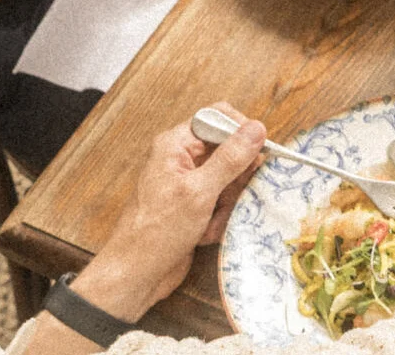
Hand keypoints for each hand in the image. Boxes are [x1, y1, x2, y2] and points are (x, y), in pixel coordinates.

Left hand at [74, 105, 265, 318]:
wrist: (135, 276)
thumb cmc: (158, 232)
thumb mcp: (200, 192)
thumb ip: (231, 158)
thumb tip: (257, 128)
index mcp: (176, 144)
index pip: (218, 118)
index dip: (241, 132)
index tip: (259, 154)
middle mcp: (182, 158)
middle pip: (229, 151)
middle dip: (234, 179)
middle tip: (228, 199)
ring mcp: (189, 183)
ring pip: (229, 180)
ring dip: (227, 203)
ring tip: (211, 222)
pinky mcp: (194, 206)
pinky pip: (222, 201)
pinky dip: (220, 218)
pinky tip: (205, 233)